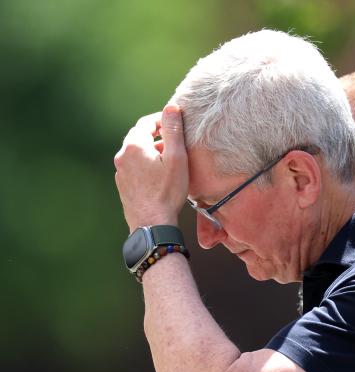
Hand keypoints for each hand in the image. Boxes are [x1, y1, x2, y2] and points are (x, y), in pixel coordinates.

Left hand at [114, 104, 188, 232]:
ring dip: (151, 151)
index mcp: (134, 146)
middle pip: (139, 136)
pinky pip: (134, 167)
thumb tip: (171, 108)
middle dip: (156, 135)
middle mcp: (122, 156)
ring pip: (136, 153)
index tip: (175, 121)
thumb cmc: (167, 191)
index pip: (146, 123)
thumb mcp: (176, 158)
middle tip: (174, 139)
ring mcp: (120, 172)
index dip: (161, 119)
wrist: (151, 224)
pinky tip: (159, 175)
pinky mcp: (123, 185)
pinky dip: (146, 164)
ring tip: (169, 159)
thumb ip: (173, 131)